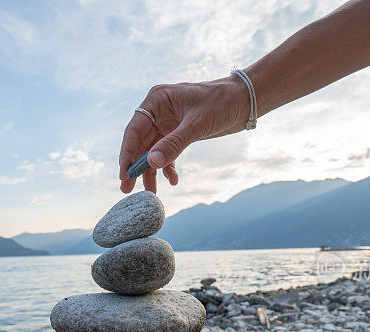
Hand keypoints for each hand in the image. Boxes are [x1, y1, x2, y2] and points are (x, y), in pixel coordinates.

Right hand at [118, 76, 249, 192]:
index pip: (134, 130)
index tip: (124, 175)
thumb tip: (151, 163)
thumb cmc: (222, 102)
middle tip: (126, 189)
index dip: (127, 154)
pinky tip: (173, 180)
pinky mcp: (178, 133)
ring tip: (150, 193)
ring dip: (151, 172)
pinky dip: (168, 167)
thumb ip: (174, 144)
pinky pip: (167, 153)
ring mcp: (167, 123)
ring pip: (152, 151)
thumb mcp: (198, 124)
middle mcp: (158, 111)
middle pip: (140, 143)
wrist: (245, 100)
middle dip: (136, 167)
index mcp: (157, 100)